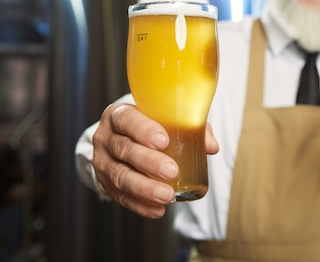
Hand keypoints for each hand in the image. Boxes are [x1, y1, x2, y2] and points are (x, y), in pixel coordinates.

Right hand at [91, 103, 218, 217]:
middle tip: (172, 171)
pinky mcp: (104, 183)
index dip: (143, 130)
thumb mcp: (164, 118)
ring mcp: (102, 162)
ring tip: (166, 195)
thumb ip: (189, 127)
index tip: (163, 141)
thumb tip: (211, 146)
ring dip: (144, 188)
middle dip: (148, 162)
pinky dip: (140, 205)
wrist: (120, 138)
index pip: (126, 119)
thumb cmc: (148, 125)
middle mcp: (106, 137)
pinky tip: (157, 209)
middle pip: (124, 150)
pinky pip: (120, 197)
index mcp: (118, 115)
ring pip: (120, 176)